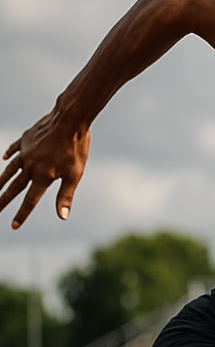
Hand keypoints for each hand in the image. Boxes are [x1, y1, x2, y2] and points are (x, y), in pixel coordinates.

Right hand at [0, 110, 90, 228]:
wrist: (69, 119)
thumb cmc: (76, 149)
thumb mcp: (75, 175)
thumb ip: (65, 196)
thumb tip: (62, 217)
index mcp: (43, 177)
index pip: (30, 201)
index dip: (22, 214)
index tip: (13, 226)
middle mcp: (30, 166)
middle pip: (14, 187)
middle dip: (3, 200)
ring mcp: (26, 152)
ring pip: (10, 169)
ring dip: (1, 181)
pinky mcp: (26, 139)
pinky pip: (14, 149)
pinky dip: (8, 155)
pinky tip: (4, 159)